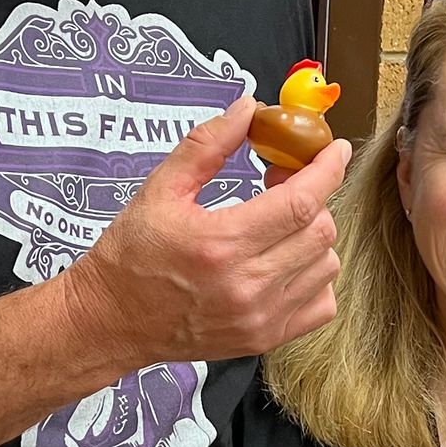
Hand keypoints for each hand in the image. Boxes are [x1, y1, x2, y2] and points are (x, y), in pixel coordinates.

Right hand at [66, 95, 347, 369]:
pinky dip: (315, 278)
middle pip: (320, 231)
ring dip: (313, 237)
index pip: (301, 201)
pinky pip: (322, 304)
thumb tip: (248, 109)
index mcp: (220, 243)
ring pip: (326, 266)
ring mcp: (259, 317)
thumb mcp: (160, 189)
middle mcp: (246, 285)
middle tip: (286, 186)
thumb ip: (208, 145)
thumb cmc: (132, 255)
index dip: (327, 169)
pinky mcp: (264, 338)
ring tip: (280, 226)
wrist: (112, 320)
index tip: (333, 151)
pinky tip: (285, 263)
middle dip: (314, 198)